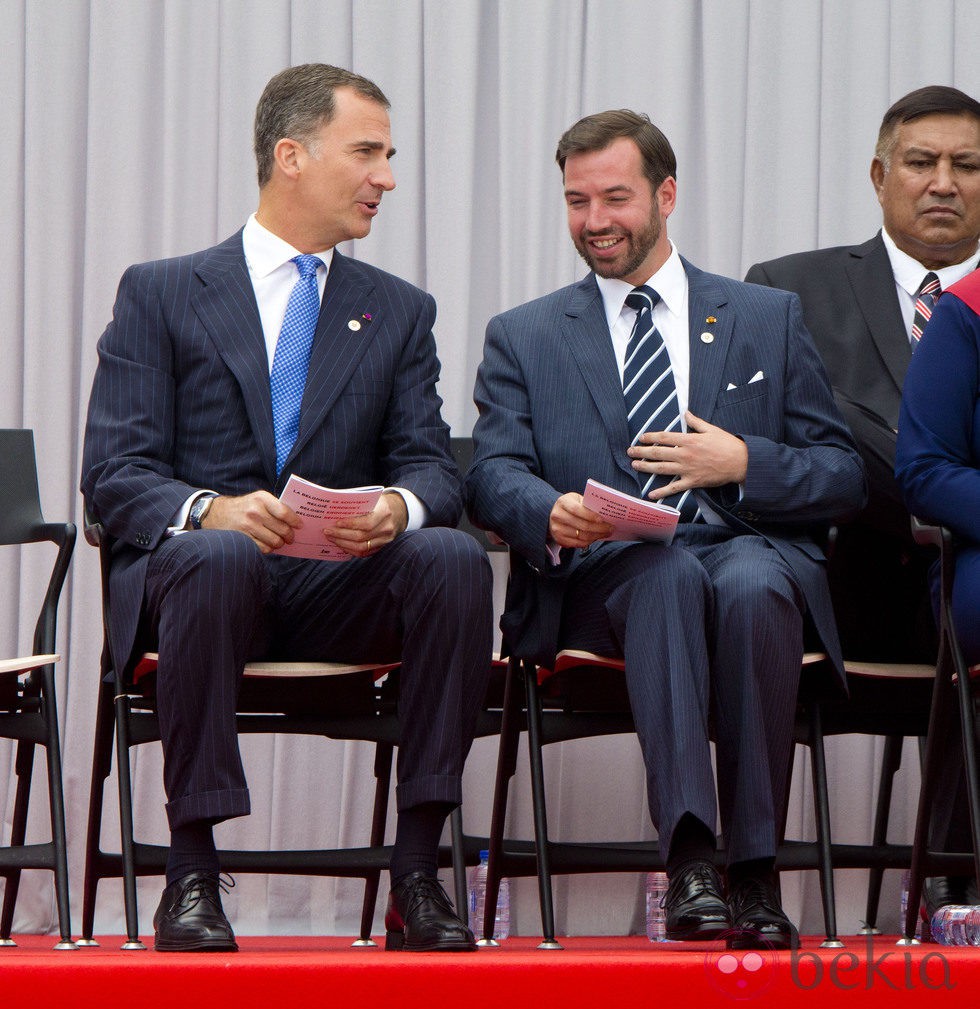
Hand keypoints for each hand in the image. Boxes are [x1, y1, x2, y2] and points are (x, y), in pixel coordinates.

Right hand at [205, 491, 301, 553]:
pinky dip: (269, 548)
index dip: (295, 521)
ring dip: (280, 543)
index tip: (299, 526)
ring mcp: (248, 525)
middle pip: (282, 529)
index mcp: (261, 498)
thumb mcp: (258, 499)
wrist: (217, 513)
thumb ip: (275, 507)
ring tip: (279, 541)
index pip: (284, 512)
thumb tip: (295, 521)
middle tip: (290, 538)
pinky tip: (268, 544)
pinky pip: (264, 548)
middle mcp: (255, 511)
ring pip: (275, 541)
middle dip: (289, 536)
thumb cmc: (244, 507)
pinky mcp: (243, 538)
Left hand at [327, 490, 407, 557]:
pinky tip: (341, 544)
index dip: (350, 524)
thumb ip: (358, 503)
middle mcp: (387, 527)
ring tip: (331, 538)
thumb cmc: (380, 503)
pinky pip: (364, 553)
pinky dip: (350, 550)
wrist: (399, 511)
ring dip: (343, 544)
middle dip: (341, 535)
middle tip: (327, 531)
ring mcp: (385, 539)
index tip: (336, 523)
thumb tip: (335, 509)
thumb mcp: (373, 498)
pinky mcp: (382, 547)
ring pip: (361, 547)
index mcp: (384, 512)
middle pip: (361, 537)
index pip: (367, 523)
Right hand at [548, 493, 613, 548]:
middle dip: (599, 528)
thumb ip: (587, 505)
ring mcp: (557, 529)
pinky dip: (589, 542)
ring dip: (597, 536)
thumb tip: (605, 514)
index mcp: (562, 502)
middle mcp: (557, 516)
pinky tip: (596, 537)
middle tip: (610, 528)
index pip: (577, 510)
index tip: (602, 519)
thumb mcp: (577, 500)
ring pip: (582, 536)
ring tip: (606, 533)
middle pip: (582, 525)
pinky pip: (578, 544)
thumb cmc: (571, 505)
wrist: (555, 514)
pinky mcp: (559, 539)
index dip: (590, 515)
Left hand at [627, 411, 747, 501]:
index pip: (664, 437)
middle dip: (642, 452)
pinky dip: (662, 492)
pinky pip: (674, 488)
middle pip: (658, 453)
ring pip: (662, 469)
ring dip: (646, 467)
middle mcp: (685, 455)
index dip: (650, 437)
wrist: (740, 462)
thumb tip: (686, 413)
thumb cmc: (727, 444)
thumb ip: (696, 422)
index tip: (641, 438)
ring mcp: (687, 469)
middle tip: (630, 452)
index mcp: (689, 440)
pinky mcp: (692, 482)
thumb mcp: (711, 429)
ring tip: (635, 466)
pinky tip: (650, 494)